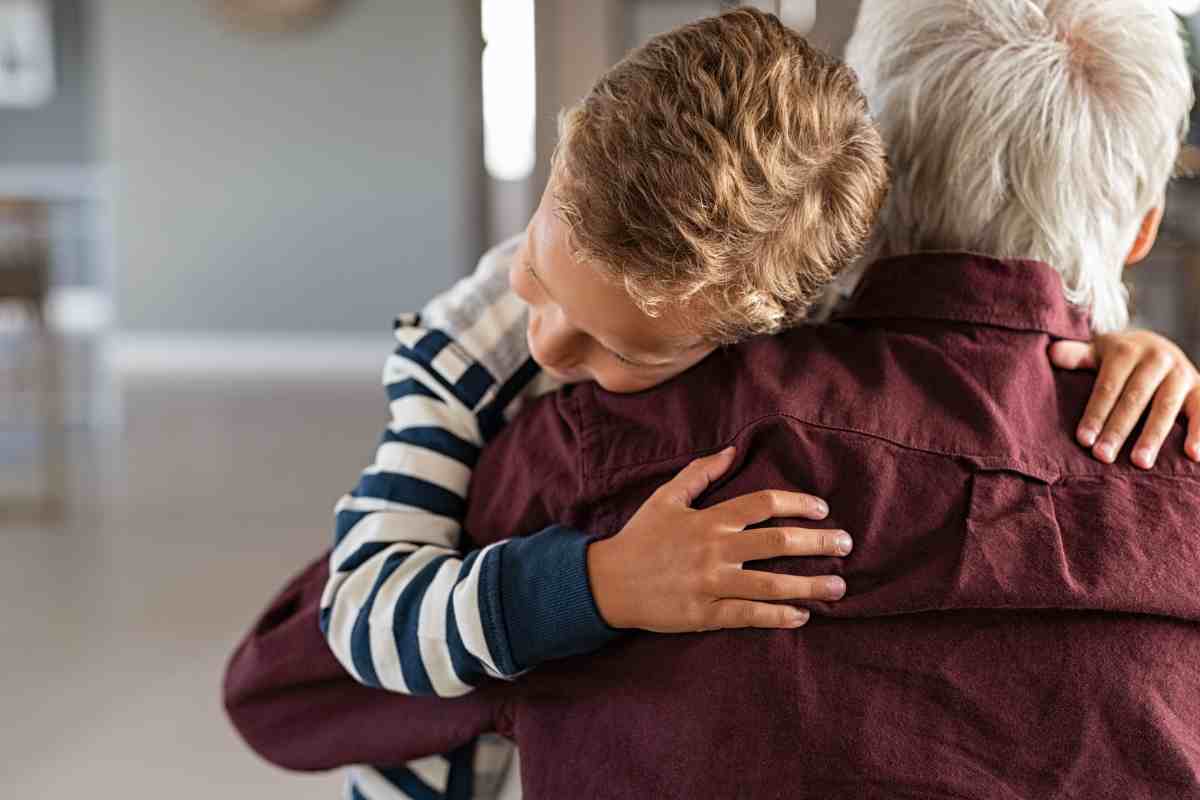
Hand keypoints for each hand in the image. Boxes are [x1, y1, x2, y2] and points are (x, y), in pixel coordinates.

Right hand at [586, 447, 849, 632]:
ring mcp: (711, 584)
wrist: (608, 582)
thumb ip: (700, 473)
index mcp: (709, 519)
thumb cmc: (640, 537)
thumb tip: (732, 451)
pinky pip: (750, 617)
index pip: (763, 504)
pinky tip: (802, 616)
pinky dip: (779, 617)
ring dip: (811, 585)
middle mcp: (715, 550)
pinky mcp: (704, 614)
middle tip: (846, 544)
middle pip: (778, 543)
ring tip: (839, 587)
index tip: (821, 509)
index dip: (798, 504)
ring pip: (772, 585)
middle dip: (819, 543)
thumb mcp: (666, 497)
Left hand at [1050, 330, 1199, 467]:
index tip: (1083, 440)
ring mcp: (1181, 372)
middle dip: (1118, 429)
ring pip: (1166, 407)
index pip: (1108, 387)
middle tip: (1103, 456)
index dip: (1096, 413)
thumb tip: (1051, 353)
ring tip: (1140, 463)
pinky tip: (1193, 455)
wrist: (1158, 346)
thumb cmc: (1118, 358)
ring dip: (1153, 436)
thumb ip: (1076, 356)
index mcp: (1126, 350)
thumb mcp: (1097, 352)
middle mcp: (1157, 358)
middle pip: (1134, 398)